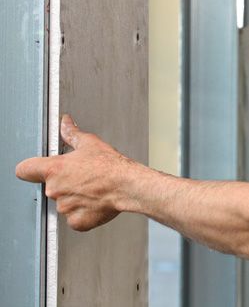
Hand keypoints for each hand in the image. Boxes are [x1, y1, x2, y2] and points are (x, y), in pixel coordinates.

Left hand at [15, 115, 135, 231]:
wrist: (128, 185)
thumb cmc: (111, 166)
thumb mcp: (91, 143)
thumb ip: (72, 134)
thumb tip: (65, 124)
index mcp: (54, 169)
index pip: (24, 170)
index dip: (30, 169)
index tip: (36, 169)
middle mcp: (54, 190)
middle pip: (50, 186)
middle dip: (64, 183)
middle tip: (83, 177)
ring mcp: (64, 207)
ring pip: (64, 202)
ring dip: (74, 197)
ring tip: (93, 189)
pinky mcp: (76, 221)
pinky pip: (75, 217)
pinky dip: (84, 212)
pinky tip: (96, 201)